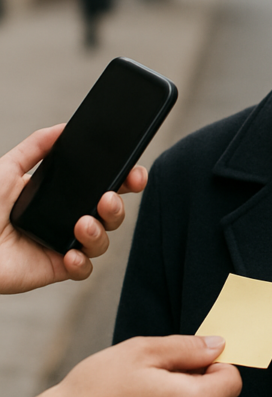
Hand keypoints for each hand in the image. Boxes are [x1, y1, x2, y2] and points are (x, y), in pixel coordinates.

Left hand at [0, 126, 147, 292]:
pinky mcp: (57, 268)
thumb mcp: (7, 169)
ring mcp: (65, 244)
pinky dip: (82, 262)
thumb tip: (63, 127)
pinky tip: (70, 254)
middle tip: (108, 198)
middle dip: (118, 206)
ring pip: (102, 240)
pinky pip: (84, 269)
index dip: (125, 181)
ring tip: (83, 224)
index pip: (104, 185)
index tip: (134, 174)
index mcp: (63, 195)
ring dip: (99, 232)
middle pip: (111, 213)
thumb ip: (36, 146)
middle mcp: (68, 218)